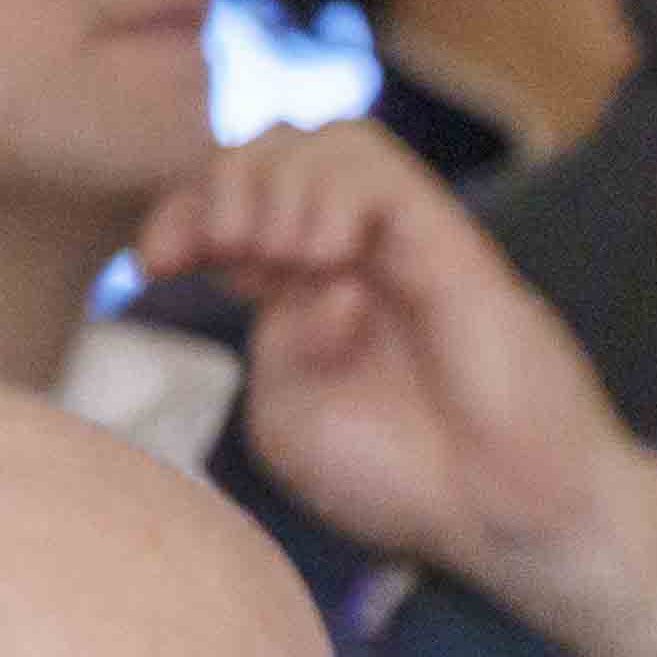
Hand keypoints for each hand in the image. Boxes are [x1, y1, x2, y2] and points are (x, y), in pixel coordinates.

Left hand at [140, 123, 656, 656]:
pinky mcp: (452, 247)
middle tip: (225, 253)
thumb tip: (311, 277)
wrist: (502, 517)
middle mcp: (360, 258)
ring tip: (281, 255)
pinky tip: (327, 257)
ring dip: (275, 182)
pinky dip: (332, 193)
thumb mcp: (287, 418)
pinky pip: (380, 170)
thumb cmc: (406, 480)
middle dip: (219, 185)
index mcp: (308, 293)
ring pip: (329, 139)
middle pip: (273, 148)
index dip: (178, 210)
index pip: (231, 200)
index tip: (154, 264)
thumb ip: (269, 339)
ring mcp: (408, 248)